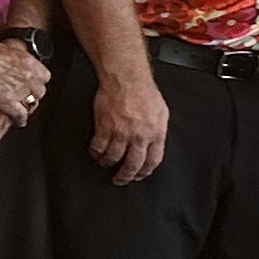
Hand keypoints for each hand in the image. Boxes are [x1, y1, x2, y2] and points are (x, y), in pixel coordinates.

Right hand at [0, 35, 47, 122]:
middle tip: (27, 97)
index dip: (38, 81)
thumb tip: (19, 51)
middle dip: (33, 95)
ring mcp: (18, 90)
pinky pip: (20, 114)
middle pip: (39, 91)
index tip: (34, 84)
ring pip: (31, 104)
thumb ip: (17, 53)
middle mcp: (27, 76)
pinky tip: (19, 121)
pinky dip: (20, 119)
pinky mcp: (7, 103)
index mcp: (28, 61)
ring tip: (24, 109)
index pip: (44, 76)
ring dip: (27, 106)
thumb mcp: (7, 47)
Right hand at [90, 62, 171, 183]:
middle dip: (126, 176)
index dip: (146, 171)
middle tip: (121, 179)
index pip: (153, 160)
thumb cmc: (144, 91)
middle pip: (133, 165)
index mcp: (155, 133)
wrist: (127, 79)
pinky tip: (96, 152)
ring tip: (106, 163)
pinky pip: (99, 148)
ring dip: (108, 164)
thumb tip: (156, 143)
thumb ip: (158, 130)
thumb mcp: (161, 112)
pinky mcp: (105, 128)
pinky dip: (96, 153)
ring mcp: (121, 133)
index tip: (140, 174)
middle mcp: (139, 136)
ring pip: (113, 158)